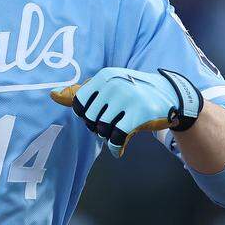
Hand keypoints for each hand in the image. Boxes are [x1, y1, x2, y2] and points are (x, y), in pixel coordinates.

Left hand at [51, 67, 201, 157]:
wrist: (172, 96)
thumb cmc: (135, 92)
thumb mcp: (109, 87)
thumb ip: (81, 93)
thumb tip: (53, 95)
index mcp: (105, 76)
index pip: (78, 104)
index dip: (86, 116)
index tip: (99, 115)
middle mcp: (115, 84)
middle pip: (89, 119)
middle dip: (98, 127)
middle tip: (112, 124)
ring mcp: (129, 97)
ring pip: (102, 129)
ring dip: (108, 137)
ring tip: (118, 131)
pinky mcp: (141, 113)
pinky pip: (116, 137)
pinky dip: (115, 147)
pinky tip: (119, 148)